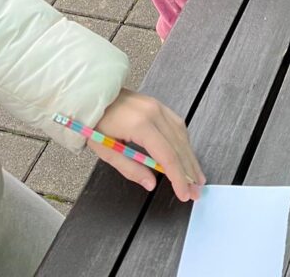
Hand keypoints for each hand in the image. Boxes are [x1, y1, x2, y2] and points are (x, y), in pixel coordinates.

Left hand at [90, 89, 204, 201]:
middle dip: (189, 171)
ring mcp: (159, 107)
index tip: (184, 193)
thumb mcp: (107, 151)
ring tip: (196, 176)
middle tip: (196, 190)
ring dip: (190, 157)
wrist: (94, 96)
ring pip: (182, 135)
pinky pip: (177, 125)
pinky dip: (184, 143)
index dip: (178, 177)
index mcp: (140, 125)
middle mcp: (155, 113)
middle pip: (178, 146)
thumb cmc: (96, 123)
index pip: (166, 155)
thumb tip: (151, 183)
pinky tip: (187, 155)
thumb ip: (130, 168)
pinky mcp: (159, 105)